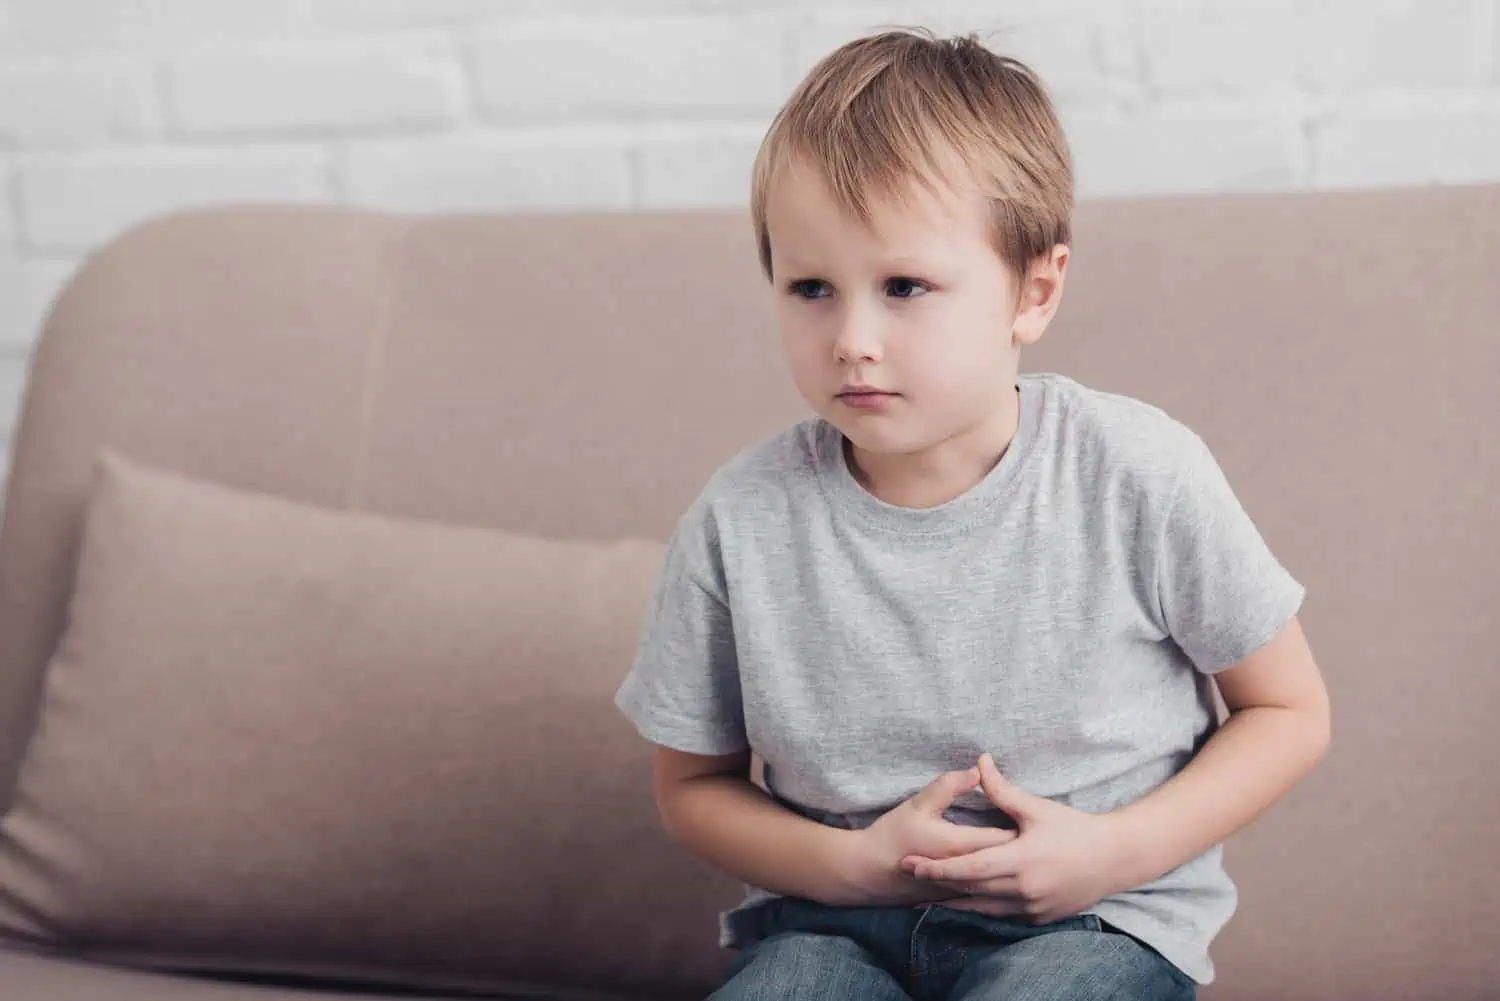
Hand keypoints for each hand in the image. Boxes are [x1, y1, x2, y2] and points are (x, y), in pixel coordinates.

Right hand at [846, 766, 1018, 906]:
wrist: (867, 872)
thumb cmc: (893, 834)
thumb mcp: (918, 804)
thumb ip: (948, 786)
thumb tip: (977, 769)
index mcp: (961, 846)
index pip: (1005, 839)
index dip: (1024, 828)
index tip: (1034, 817)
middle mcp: (966, 873)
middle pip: (1009, 863)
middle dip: (1025, 849)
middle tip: (1037, 834)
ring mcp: (961, 891)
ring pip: (1000, 883)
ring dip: (1014, 869)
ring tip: (1027, 854)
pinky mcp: (954, 900)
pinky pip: (986, 895)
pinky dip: (998, 884)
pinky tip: (1005, 875)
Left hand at [900, 753, 1128, 923]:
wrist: (1114, 859)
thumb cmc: (1074, 828)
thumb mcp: (1036, 808)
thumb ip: (1002, 790)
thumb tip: (978, 762)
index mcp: (1020, 860)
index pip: (969, 868)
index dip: (937, 868)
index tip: (911, 864)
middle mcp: (1023, 889)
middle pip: (970, 889)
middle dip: (937, 884)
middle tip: (908, 876)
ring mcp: (1032, 908)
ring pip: (982, 907)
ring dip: (953, 902)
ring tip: (924, 897)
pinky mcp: (1039, 918)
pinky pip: (1001, 915)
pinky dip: (979, 908)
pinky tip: (961, 903)